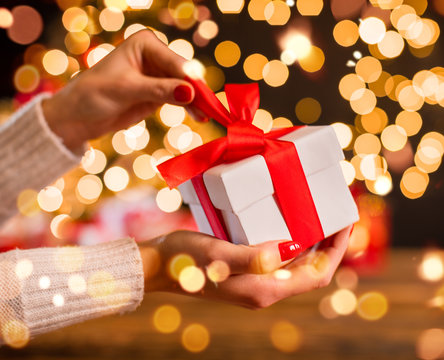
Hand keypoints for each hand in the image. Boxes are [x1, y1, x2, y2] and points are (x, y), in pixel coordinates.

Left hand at [42, 30, 196, 150]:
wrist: (79, 116)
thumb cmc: (94, 94)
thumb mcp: (127, 90)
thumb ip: (159, 90)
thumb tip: (189, 92)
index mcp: (145, 44)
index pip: (175, 62)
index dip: (190, 80)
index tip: (202, 96)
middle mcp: (155, 56)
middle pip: (184, 74)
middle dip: (196, 91)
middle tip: (209, 108)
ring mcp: (158, 75)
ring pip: (185, 87)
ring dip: (196, 101)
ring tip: (206, 115)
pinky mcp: (159, 93)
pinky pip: (180, 99)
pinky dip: (189, 107)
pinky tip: (198, 116)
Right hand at [139, 226, 351, 308]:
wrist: (160, 266)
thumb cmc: (185, 259)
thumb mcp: (217, 255)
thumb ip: (250, 257)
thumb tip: (282, 252)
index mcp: (263, 289)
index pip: (316, 274)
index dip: (335, 251)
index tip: (346, 223)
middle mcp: (264, 288)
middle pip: (310, 269)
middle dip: (328, 244)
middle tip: (337, 213)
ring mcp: (255, 280)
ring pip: (296, 263)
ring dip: (312, 241)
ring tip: (320, 215)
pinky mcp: (245, 269)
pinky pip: (279, 257)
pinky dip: (292, 241)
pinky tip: (290, 222)